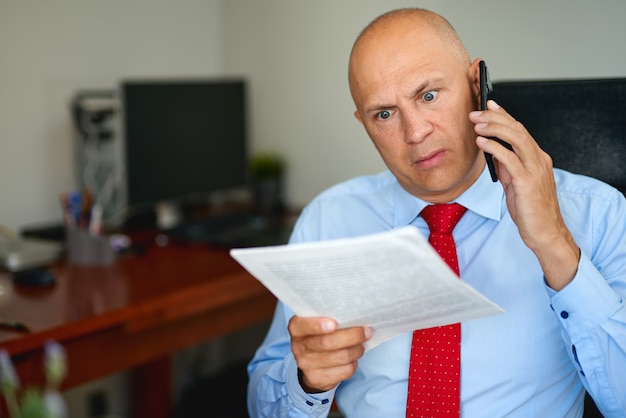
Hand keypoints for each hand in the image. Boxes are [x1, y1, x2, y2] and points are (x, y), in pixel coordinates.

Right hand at [288, 316, 371, 392]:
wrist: (310, 363)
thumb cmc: (319, 335)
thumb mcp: (317, 322)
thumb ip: (328, 316)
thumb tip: (354, 313)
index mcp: (296, 328)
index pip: (304, 325)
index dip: (318, 325)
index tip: (335, 323)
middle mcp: (298, 347)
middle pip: (327, 342)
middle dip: (352, 336)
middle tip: (366, 331)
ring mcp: (306, 365)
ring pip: (340, 357)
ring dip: (356, 349)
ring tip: (361, 344)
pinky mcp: (318, 378)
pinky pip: (344, 370)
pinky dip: (354, 363)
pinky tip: (353, 357)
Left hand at [470, 100, 579, 289]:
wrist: (544, 232)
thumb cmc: (530, 209)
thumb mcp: (514, 183)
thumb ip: (506, 165)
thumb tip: (491, 149)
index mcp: (537, 159)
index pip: (520, 130)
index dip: (505, 115)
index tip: (490, 105)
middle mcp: (539, 160)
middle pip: (517, 130)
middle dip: (495, 118)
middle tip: (476, 112)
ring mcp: (535, 170)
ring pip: (516, 139)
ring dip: (494, 128)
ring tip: (476, 123)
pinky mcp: (527, 182)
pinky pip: (510, 159)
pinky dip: (494, 148)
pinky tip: (482, 142)